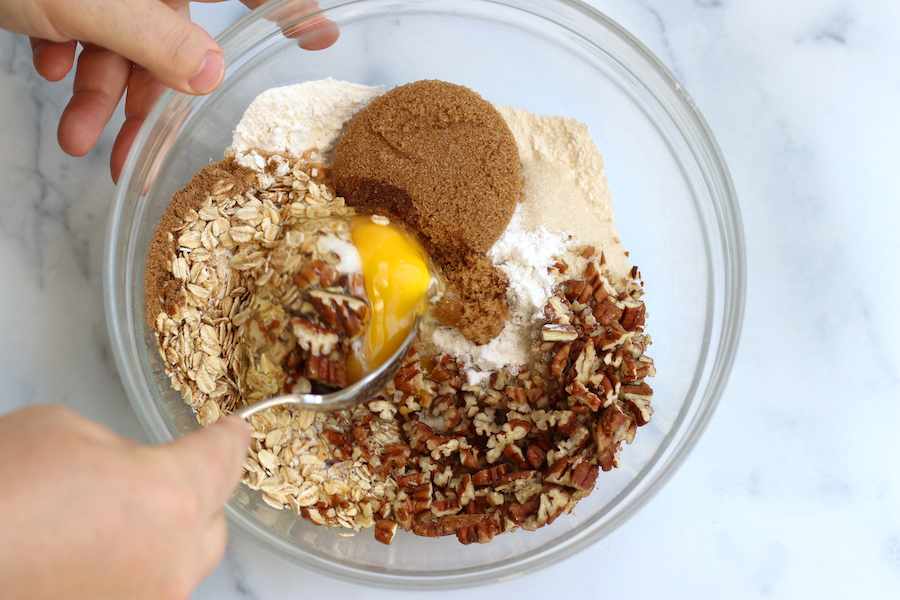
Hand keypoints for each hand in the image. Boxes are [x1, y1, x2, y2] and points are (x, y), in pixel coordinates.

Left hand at [0, 0, 337, 181]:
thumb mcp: (93, 2)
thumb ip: (158, 39)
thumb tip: (212, 73)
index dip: (290, 8)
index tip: (322, 34)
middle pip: (174, 31)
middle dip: (148, 97)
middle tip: (133, 157)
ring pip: (123, 37)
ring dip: (98, 92)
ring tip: (73, 136)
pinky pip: (85, 22)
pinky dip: (69, 53)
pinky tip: (47, 70)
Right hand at [0, 404, 250, 599]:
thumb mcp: (62, 432)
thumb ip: (120, 450)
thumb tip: (131, 473)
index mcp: (173, 496)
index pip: (225, 458)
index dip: (230, 439)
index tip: (234, 432)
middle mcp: (174, 562)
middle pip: (213, 524)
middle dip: (195, 497)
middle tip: (158, 480)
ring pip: (180, 567)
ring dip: (160, 542)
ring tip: (107, 525)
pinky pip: (144, 593)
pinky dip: (128, 575)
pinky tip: (87, 561)